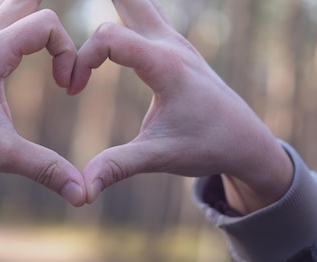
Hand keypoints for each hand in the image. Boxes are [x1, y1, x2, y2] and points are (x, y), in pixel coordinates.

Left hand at [0, 0, 86, 205]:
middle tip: (65, 45)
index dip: (69, 51)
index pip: (45, 24)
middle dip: (50, 19)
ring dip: (25, 13)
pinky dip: (6, 26)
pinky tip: (12, 43)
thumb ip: (46, 168)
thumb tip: (84, 193)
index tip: (67, 88)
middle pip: (20, 1)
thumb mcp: (1, 155)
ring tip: (44, 25)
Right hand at [69, 0, 292, 213]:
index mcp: (166, 65)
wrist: (246, 140)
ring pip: (140, 1)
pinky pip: (145, 14)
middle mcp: (171, 43)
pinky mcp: (174, 47)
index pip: (110, 39)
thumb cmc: (207, 145)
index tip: (70, 87)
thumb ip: (119, 167)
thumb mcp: (160, 157)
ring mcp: (175, 41)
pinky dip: (126, 3)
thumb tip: (81, 189)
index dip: (81, 59)